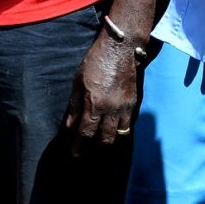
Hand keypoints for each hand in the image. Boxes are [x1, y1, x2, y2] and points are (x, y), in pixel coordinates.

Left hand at [63, 31, 142, 154]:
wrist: (121, 50)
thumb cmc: (95, 63)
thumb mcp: (78, 83)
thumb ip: (75, 107)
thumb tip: (70, 126)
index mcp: (94, 104)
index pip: (86, 132)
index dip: (79, 146)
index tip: (74, 153)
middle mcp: (111, 109)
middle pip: (104, 139)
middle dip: (93, 149)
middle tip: (84, 152)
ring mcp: (125, 107)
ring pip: (118, 135)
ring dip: (107, 142)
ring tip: (97, 144)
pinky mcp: (134, 104)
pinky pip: (128, 125)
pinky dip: (119, 131)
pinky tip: (112, 132)